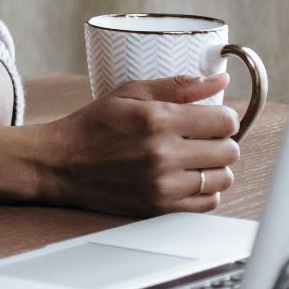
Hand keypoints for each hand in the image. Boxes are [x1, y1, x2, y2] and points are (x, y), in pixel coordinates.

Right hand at [36, 72, 240, 214]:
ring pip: (223, 178)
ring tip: (192, 158)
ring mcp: (162, 185)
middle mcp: (163, 154)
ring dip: (214, 166)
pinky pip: (208, 202)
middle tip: (199, 137)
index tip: (210, 118)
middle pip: (229, 150)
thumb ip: (177, 86)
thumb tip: (219, 80)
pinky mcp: (160, 208)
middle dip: (219, 140)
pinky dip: (204, 190)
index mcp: (156, 120)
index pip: (225, 121)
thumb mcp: (128, 94)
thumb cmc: (92, 126)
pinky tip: (185, 177)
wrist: (59, 164)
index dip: (222, 117)